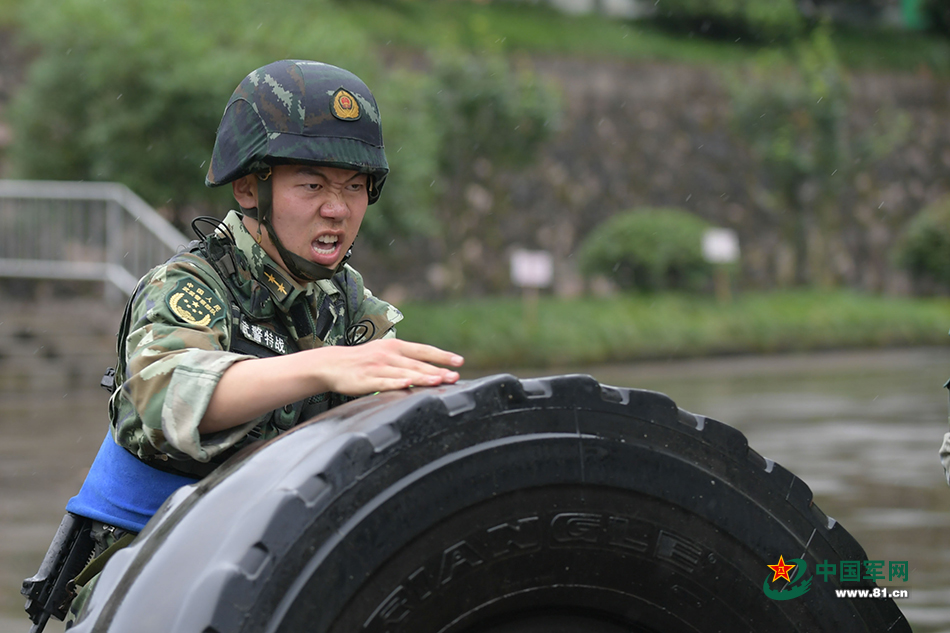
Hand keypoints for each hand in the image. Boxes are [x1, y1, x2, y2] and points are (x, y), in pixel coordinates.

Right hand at [313, 338, 463, 395]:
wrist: (332, 364)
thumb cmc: (362, 361)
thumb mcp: (385, 353)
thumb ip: (405, 359)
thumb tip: (429, 368)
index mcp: (395, 346)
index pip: (424, 350)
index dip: (442, 356)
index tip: (460, 361)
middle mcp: (389, 354)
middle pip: (418, 363)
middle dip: (438, 370)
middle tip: (455, 377)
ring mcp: (378, 367)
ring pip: (404, 372)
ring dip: (422, 377)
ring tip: (438, 381)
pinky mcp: (367, 379)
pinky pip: (385, 382)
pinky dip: (397, 383)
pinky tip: (408, 385)